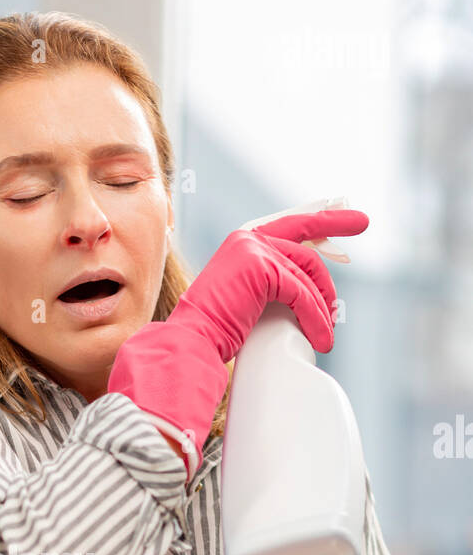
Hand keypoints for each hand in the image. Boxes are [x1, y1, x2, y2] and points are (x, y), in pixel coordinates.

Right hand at [106, 207, 368, 480]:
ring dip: (323, 306)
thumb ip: (273, 286)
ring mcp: (253, 250)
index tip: (342, 212)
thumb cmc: (215, 332)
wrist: (191, 342)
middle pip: (305, 230)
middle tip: (363, 222)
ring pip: (307, 272)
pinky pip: (302, 292)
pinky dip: (315, 316)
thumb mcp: (250, 300)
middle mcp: (247, 239)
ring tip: (327, 335)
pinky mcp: (262, 269)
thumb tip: (308, 293)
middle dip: (336, 220)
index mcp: (242, 244)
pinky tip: (320, 337)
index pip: (289, 223)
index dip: (318, 216)